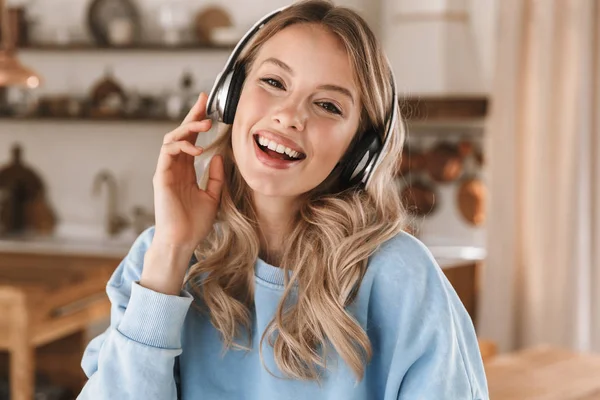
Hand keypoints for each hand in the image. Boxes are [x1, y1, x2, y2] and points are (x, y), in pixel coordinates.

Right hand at [151, 92, 223, 254]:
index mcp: (186, 170)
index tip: (208, 105)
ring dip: (189, 128)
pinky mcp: (162, 176)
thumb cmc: (195, 222)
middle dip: (192, 115)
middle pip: (181, 134)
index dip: (198, 122)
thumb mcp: (213, 196)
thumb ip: (216, 176)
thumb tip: (219, 156)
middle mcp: (175, 167)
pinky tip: (197, 149)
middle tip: (204, 100)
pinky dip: (182, 146)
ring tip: (206, 123)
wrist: (183, 241)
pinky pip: (168, 152)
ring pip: (173, 139)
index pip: (192, 140)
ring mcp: (167, 170)